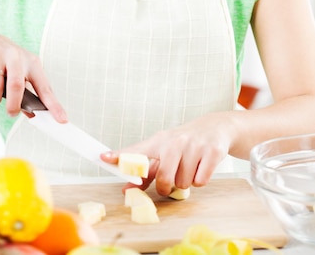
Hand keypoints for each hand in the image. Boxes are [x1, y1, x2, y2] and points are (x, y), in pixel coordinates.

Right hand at [0, 29, 66, 121]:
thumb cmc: (5, 59)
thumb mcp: (21, 71)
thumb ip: (27, 92)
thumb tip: (34, 115)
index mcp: (31, 62)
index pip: (44, 87)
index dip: (53, 105)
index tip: (62, 119)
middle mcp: (16, 56)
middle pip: (16, 86)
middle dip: (13, 105)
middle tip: (11, 112)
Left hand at [101, 112, 233, 195]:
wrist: (215, 127)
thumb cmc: (184, 143)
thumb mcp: (164, 152)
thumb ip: (146, 172)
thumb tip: (126, 189)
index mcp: (159, 141)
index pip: (136, 151)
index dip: (120, 156)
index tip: (103, 158)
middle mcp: (174, 142)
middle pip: (164, 179)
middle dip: (168, 186)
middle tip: (172, 178)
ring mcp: (193, 146)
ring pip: (184, 183)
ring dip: (187, 181)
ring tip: (190, 166)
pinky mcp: (211, 152)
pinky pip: (200, 181)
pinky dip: (201, 180)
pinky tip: (202, 166)